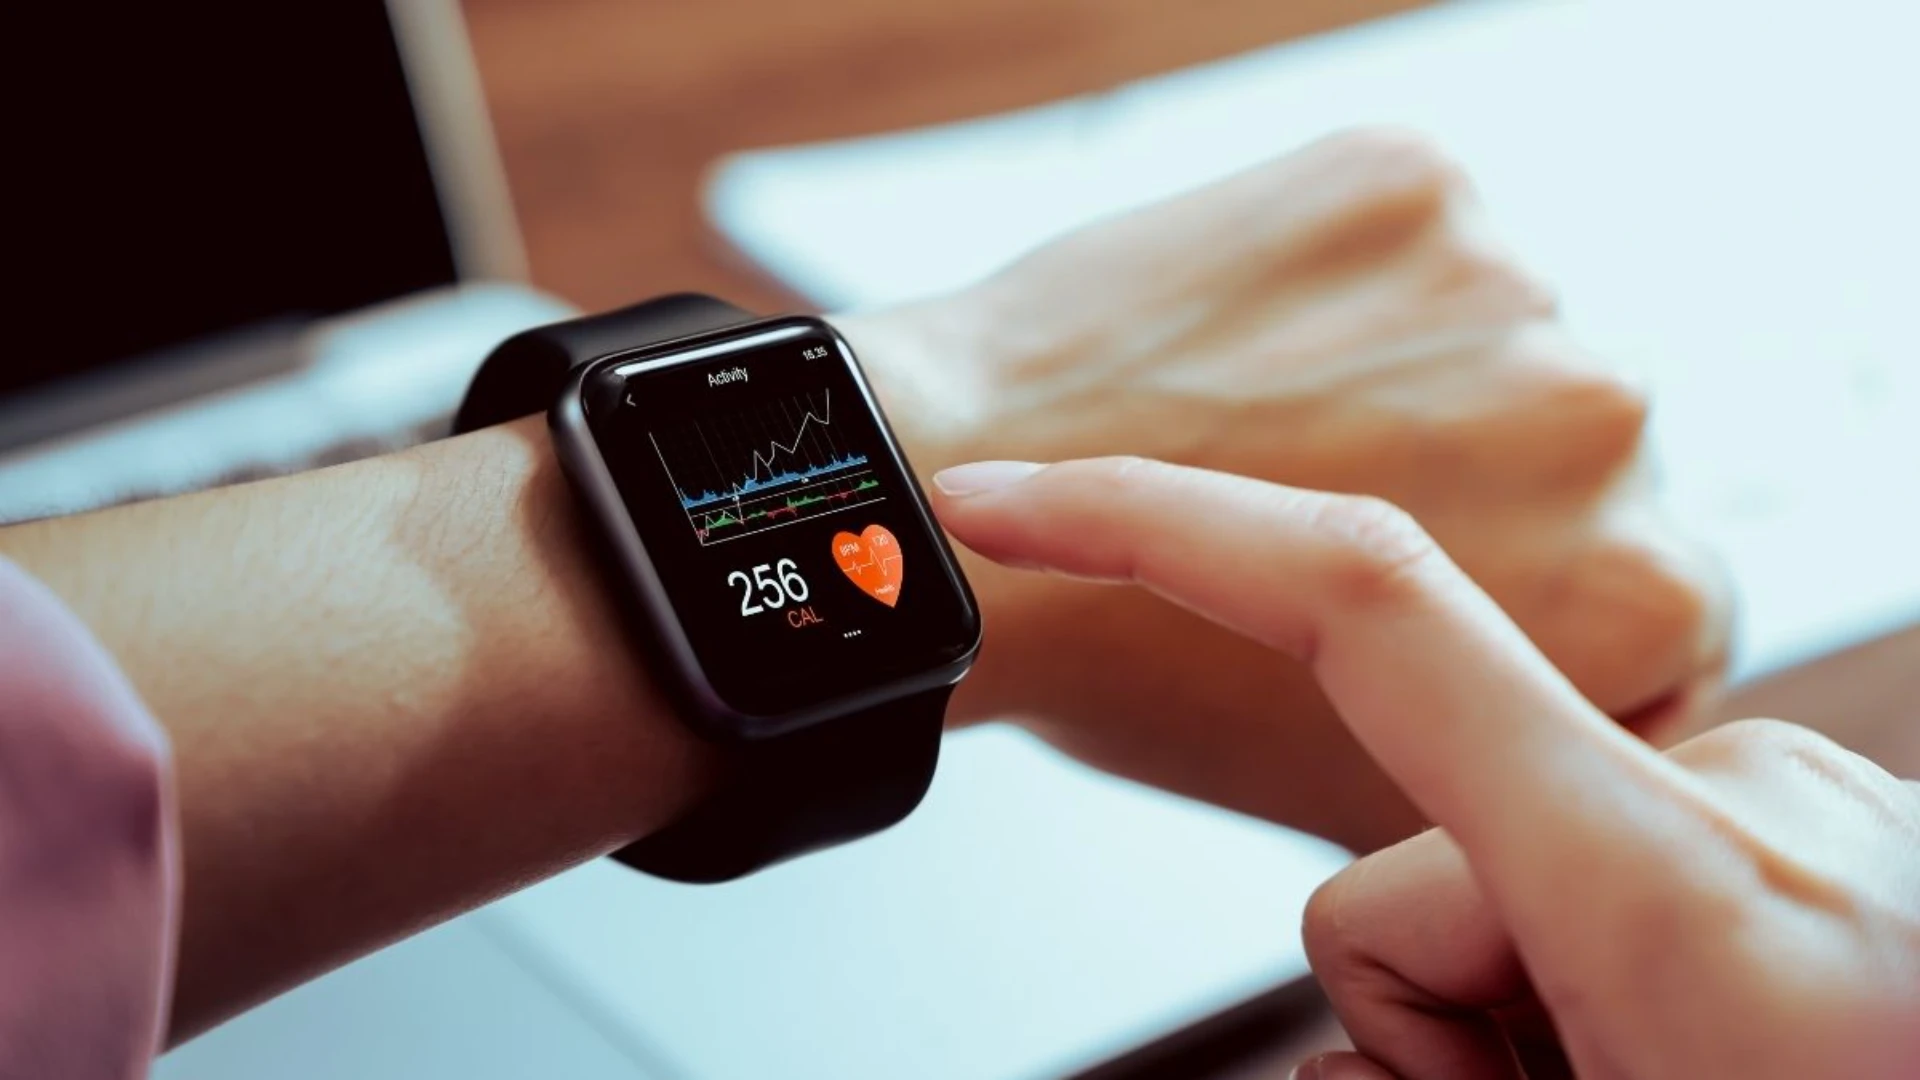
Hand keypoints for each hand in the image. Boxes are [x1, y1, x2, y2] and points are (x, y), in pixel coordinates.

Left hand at [843, 130, 1728, 849]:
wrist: (957, 507)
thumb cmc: (1130, 662)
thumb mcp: (1356, 785)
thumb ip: (1501, 761)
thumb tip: (1538, 751)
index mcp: (1642, 593)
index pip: (1653, 590)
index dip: (1534, 601)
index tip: (1447, 596)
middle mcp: (1605, 422)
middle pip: (1575, 454)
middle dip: (1476, 481)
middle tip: (1334, 510)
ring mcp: (1509, 287)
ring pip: (1487, 338)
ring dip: (1409, 373)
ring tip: (1274, 431)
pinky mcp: (1409, 182)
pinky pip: (1400, 242)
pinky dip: (1336, 282)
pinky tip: (1246, 349)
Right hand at [932, 457, 1919, 1079]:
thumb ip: (1402, 1058)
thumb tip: (1316, 1050)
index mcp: (1671, 882)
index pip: (1365, 606)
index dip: (1159, 525)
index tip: (1012, 504)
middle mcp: (1736, 797)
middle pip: (1394, 871)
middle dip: (1420, 1024)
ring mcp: (1783, 810)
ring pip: (1490, 888)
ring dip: (1509, 1018)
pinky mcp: (1808, 831)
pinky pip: (1595, 872)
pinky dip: (1586, 982)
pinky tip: (1680, 1054)